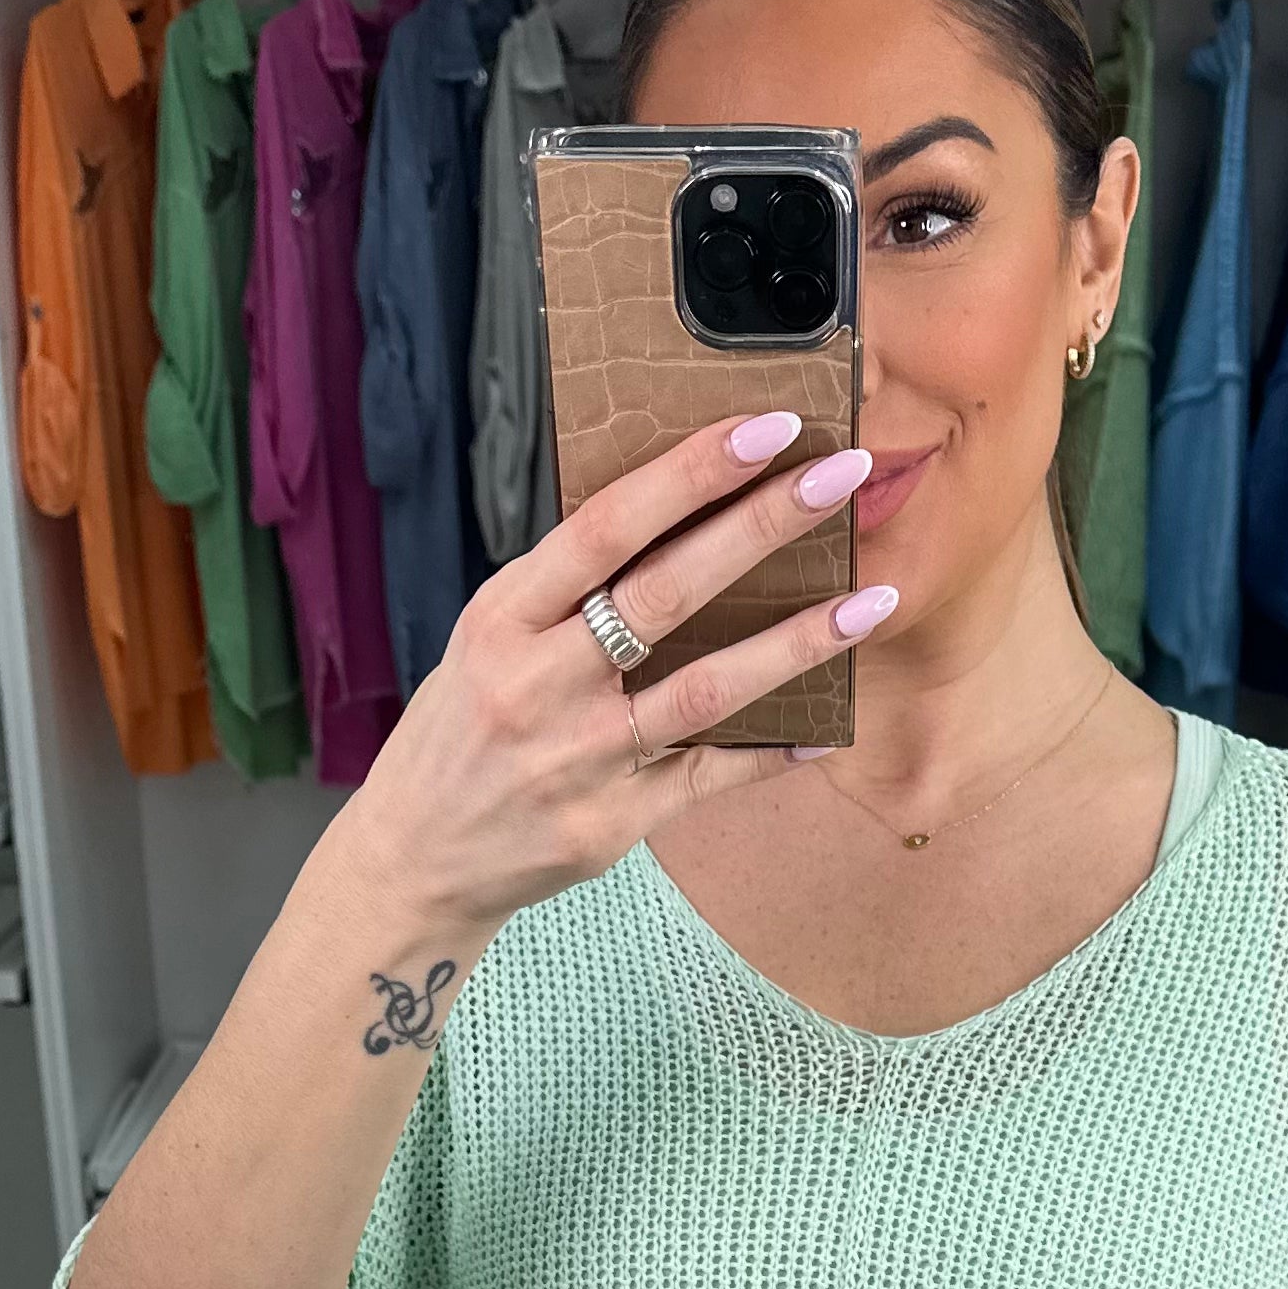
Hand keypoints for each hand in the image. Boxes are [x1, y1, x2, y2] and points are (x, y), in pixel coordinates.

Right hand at [352, 411, 894, 937]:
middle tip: (839, 477)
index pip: (607, 527)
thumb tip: (674, 514)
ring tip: (871, 602)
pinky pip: (710, 778)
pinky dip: (773, 753)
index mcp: (505, 619)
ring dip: (796, 645)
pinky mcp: (612, 824)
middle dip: (760, 528)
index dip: (689, 475)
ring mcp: (580, 759)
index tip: (765, 430)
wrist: (416, 858)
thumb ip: (566, 589)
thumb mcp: (487, 639)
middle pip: (668, 594)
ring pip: (705, 691)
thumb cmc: (462, 729)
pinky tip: (829, 727)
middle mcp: (541, 684)